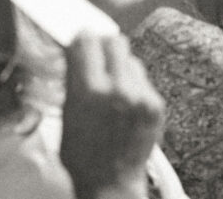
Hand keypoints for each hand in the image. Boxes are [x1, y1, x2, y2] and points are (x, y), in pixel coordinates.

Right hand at [61, 34, 163, 198]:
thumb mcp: (67, 112)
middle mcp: (118, 89)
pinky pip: (143, 78)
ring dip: (119, 64)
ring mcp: (141, 97)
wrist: (110, 184)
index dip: (81, 38)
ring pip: (130, 58)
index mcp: (89, 90)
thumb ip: (73, 77)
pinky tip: (124, 101)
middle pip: (114, 40)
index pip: (87, 39)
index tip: (79, 42)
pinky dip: (133, 83)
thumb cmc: (82, 154)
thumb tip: (75, 48)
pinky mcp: (156, 105)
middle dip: (102, 46)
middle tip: (96, 58)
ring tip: (111, 85)